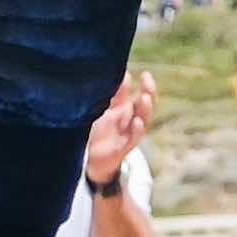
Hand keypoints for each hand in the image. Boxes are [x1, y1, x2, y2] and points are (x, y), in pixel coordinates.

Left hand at [83, 66, 157, 180]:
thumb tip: (126, 74)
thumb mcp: (107, 111)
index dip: (146, 86)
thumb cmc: (98, 134)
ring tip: (145, 98)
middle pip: (144, 108)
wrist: (88, 162)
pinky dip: (136, 131)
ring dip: (145, 111)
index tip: (146, 74)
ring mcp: (126, 136)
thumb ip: (116, 96)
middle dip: (149, 94)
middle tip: (148, 82)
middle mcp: (129, 123)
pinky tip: (137, 121)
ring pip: (142, 122)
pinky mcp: (121, 150)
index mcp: (126, 113)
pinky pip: (132, 140)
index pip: (140, 98)